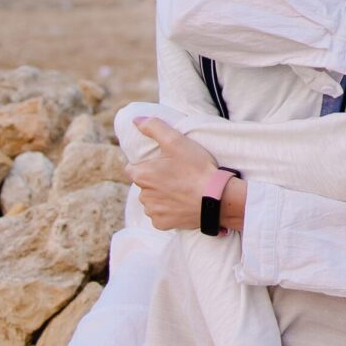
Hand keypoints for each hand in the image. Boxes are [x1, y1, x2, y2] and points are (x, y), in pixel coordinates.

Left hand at [125, 116, 216, 230]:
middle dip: (154, 179)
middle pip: (143, 184)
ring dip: (160, 195)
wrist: (214, 197)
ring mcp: (153, 212)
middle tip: (175, 172)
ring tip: (180, 187)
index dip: (144, 164)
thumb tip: (135, 120)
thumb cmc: (195, 167)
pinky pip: (160, 215)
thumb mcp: (176, 141)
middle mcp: (143, 196)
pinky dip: (168, 209)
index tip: (160, 162)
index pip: (131, 168)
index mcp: (142, 176)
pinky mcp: (163, 224)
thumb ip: (154, 127)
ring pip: (151, 200)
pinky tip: (182, 202)